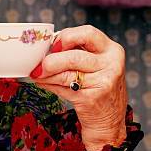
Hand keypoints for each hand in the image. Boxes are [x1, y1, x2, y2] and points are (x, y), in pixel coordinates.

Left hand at [30, 25, 127, 150]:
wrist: (109, 118)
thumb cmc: (98, 86)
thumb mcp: (96, 64)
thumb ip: (77, 52)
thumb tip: (45, 48)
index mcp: (112, 50)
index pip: (88, 33)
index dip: (67, 37)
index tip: (54, 45)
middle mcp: (111, 64)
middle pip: (74, 56)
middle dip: (52, 60)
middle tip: (39, 64)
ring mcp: (103, 82)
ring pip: (66, 74)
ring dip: (46, 74)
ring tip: (37, 74)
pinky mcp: (92, 98)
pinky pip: (63, 88)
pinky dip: (49, 84)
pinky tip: (44, 83)